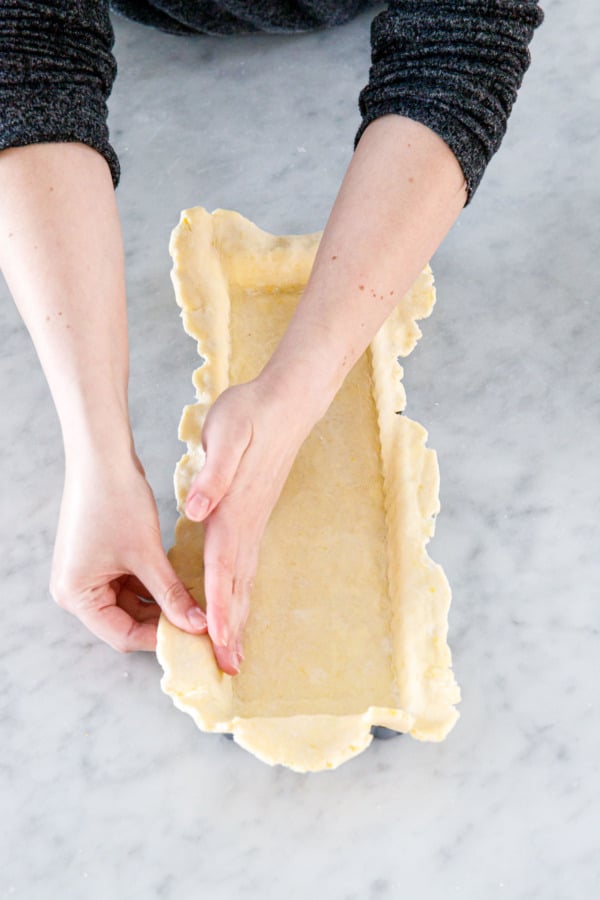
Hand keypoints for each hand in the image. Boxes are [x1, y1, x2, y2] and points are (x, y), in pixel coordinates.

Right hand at [51, 450, 207, 650]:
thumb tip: (198, 625)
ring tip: (195, 604)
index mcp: (76, 596)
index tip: (194, 636)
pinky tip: (182, 585)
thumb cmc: (116, 501)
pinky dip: (155, 585)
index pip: (123, 635)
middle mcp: (75, 591)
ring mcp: (87, 575)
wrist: (102, 457)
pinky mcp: (100, 560)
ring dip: (162, 603)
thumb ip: (172, 594)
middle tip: (199, 623)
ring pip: (132, 603)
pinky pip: (131, 583)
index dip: (160, 637)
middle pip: (126, 621)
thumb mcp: (147, 554)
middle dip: (162, 621)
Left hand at [185, 377, 318, 674]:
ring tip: (236, 652)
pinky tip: (239, 606)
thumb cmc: (251, 414)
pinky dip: (242, 593)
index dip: (219, 606)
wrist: (287, 402)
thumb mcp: (225, 434)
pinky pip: (247, 566)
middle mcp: (245, 524)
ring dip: (240, 617)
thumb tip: (197, 508)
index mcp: (232, 510)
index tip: (217, 641)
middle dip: (233, 628)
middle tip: (230, 668)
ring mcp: (254, 523)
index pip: (223, 567)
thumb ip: (214, 473)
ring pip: (245, 580)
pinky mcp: (254, 516)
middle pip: (238, 586)